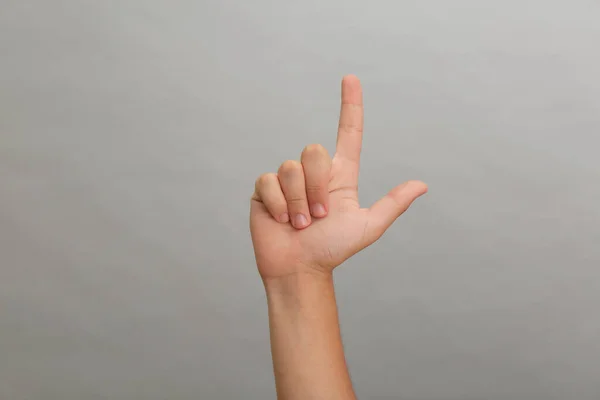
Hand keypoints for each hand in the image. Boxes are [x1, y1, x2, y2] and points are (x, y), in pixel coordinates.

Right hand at [250, 75, 426, 279]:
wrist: (299, 270)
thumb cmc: (332, 250)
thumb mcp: (367, 227)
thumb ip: (392, 204)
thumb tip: (422, 185)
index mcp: (340, 176)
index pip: (348, 132)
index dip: (350, 105)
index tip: (351, 79)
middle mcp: (314, 173)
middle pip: (314, 151)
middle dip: (316, 187)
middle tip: (317, 217)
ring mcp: (287, 180)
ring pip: (291, 168)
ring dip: (298, 202)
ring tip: (300, 224)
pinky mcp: (265, 189)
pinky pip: (269, 181)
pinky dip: (278, 205)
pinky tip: (281, 221)